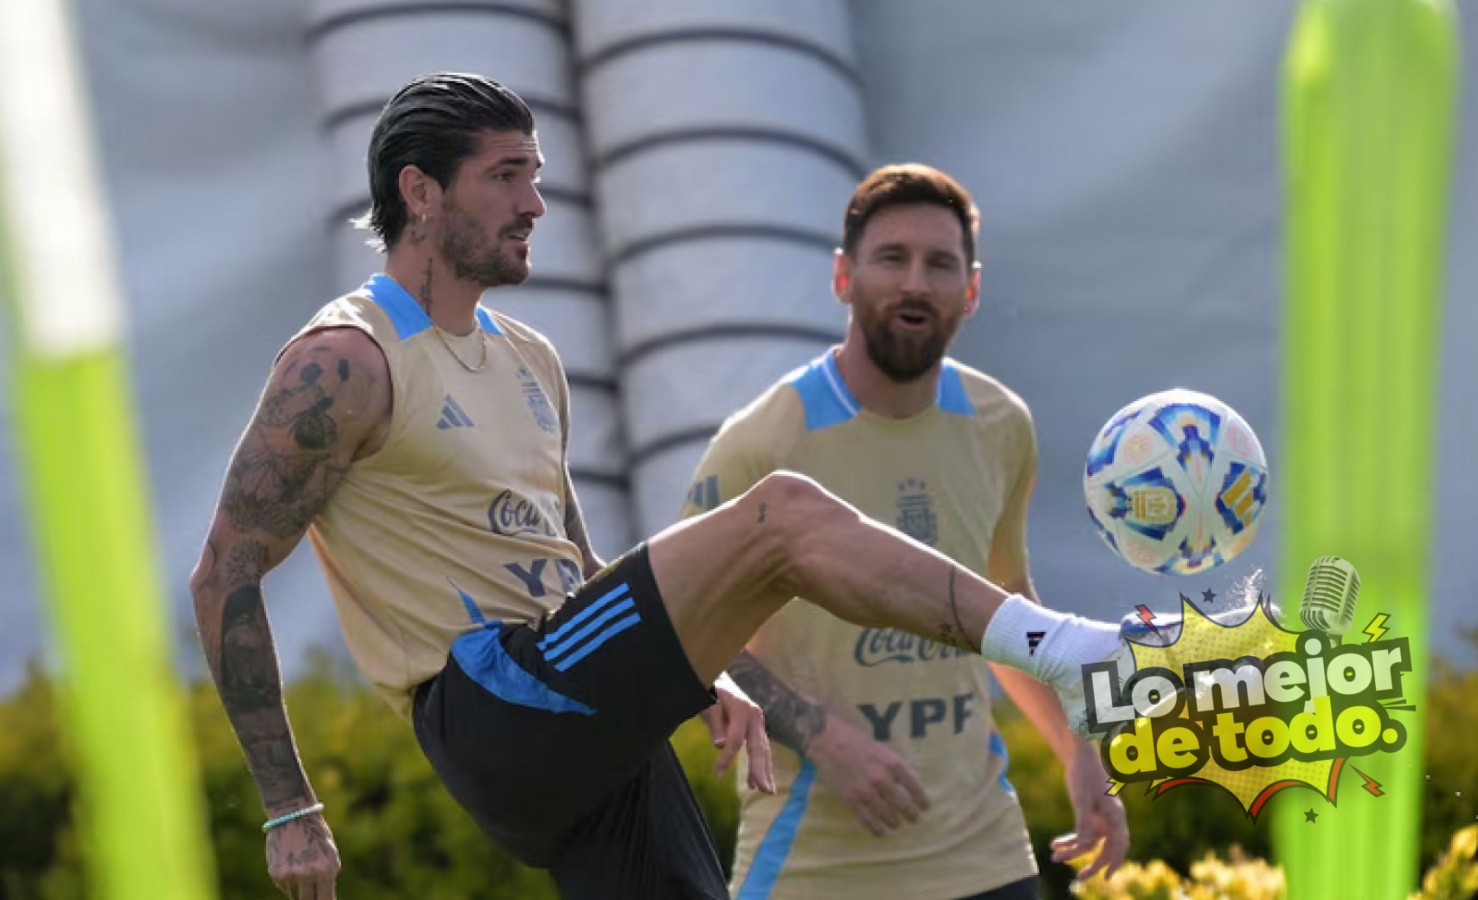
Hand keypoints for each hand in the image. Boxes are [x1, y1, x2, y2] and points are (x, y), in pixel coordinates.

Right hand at [265, 812, 339, 898]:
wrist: (292, 815)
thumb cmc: (315, 834)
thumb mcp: (329, 854)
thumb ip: (328, 876)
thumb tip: (324, 898)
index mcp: (326, 870)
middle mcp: (307, 875)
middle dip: (310, 899)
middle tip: (312, 893)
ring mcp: (290, 875)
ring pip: (295, 895)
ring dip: (300, 888)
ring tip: (302, 866)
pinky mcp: (276, 874)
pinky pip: (285, 887)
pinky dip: (289, 880)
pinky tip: (291, 862)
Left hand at [704, 675, 775, 792]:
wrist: (719, 677)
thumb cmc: (711, 690)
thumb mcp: (708, 704)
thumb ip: (715, 724)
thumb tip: (721, 746)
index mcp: (742, 709)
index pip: (735, 739)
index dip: (726, 758)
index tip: (717, 774)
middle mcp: (755, 715)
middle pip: (758, 746)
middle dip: (760, 770)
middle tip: (763, 790)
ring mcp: (758, 721)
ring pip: (763, 749)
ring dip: (764, 771)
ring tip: (767, 790)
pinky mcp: (756, 727)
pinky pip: (760, 748)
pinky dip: (760, 764)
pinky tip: (758, 781)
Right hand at [808, 715, 928, 836]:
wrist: (829, 742)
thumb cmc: (857, 742)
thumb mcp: (883, 749)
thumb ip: (897, 765)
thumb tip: (913, 781)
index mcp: (893, 764)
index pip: (915, 788)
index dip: (922, 800)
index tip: (925, 807)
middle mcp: (882, 779)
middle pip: (904, 805)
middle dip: (911, 815)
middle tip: (913, 819)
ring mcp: (866, 792)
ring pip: (887, 816)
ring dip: (895, 823)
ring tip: (896, 824)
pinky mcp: (851, 800)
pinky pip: (867, 821)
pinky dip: (877, 829)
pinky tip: (881, 831)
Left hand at [1050, 741, 1128, 880]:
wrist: (1079, 756)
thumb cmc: (1084, 774)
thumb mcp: (1081, 798)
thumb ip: (1083, 822)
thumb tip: (1084, 845)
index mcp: (1115, 815)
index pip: (1118, 844)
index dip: (1114, 862)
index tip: (1105, 877)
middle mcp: (1112, 819)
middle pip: (1105, 848)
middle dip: (1092, 863)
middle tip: (1079, 877)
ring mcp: (1102, 818)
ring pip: (1090, 842)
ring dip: (1074, 851)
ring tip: (1055, 857)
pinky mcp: (1091, 815)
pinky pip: (1082, 833)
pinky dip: (1069, 839)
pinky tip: (1054, 844)